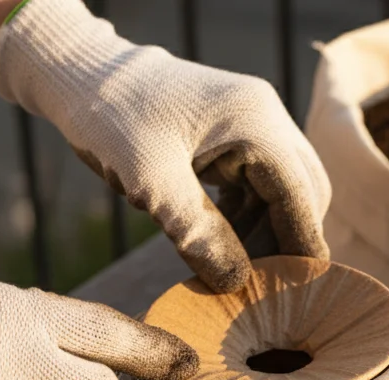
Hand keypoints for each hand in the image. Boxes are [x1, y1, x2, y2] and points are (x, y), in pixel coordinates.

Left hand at [0, 0, 330, 292]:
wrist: (84, 76)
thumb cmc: (111, 120)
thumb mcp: (151, 183)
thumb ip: (198, 233)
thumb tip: (237, 283)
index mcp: (256, 122)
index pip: (300, 195)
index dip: (301, 248)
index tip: (298, 295)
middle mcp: (267, 117)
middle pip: (304, 193)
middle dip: (286, 241)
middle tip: (258, 287)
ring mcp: (254, 124)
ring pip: (283, 192)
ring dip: (266, 232)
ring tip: (232, 269)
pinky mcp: (236, 136)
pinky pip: (259, 185)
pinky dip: (248, 218)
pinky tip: (221, 243)